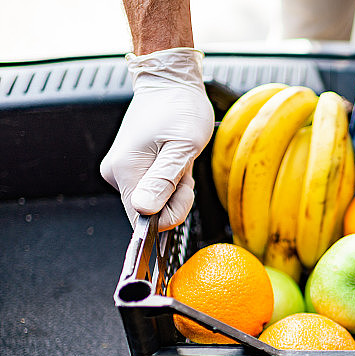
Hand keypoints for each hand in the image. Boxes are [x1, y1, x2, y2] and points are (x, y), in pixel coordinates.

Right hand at [101, 48, 213, 231]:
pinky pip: (152, 187)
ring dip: (174, 185)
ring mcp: (120, 169)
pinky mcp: (127, 166)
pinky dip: (168, 178)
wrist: (169, 82)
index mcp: (125, 170)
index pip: (143, 218)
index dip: (171, 212)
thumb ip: (165, 180)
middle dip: (175, 195)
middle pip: (150, 211)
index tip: (184, 188)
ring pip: (154, 199)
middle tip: (183, 165)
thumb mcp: (183, 146)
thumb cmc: (180, 107)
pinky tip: (172, 157)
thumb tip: (145, 210)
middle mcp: (116, 172)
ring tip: (178, 157)